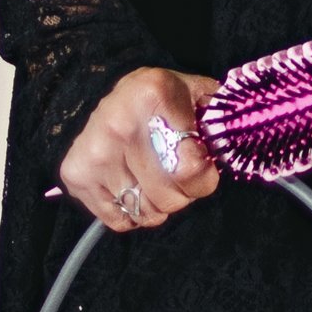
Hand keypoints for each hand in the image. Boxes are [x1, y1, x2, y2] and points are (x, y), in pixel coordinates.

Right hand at [59, 67, 222, 232]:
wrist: (98, 93)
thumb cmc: (156, 99)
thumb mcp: (192, 91)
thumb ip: (218, 115)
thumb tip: (234, 143)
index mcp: (154, 96)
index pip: (191, 168)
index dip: (205, 177)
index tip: (202, 167)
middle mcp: (119, 126)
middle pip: (170, 198)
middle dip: (183, 193)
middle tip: (178, 174)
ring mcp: (95, 154)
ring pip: (147, 213)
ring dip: (158, 204)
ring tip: (154, 178)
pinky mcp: (76, 176)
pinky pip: (121, 221)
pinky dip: (133, 212)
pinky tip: (132, 186)